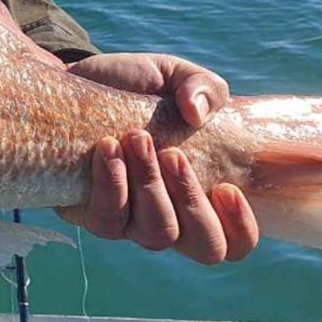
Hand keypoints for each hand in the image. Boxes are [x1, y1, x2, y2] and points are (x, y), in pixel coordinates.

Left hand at [55, 53, 258, 263]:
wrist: (80, 78)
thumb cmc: (137, 87)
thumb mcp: (175, 75)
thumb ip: (203, 86)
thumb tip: (197, 112)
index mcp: (201, 192)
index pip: (233, 241)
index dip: (240, 228)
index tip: (226, 187)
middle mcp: (168, 215)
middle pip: (202, 247)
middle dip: (192, 200)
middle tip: (173, 153)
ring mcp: (128, 220)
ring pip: (154, 234)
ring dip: (150, 185)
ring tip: (136, 138)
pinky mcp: (86, 211)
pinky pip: (106, 219)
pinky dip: (111, 184)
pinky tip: (108, 147)